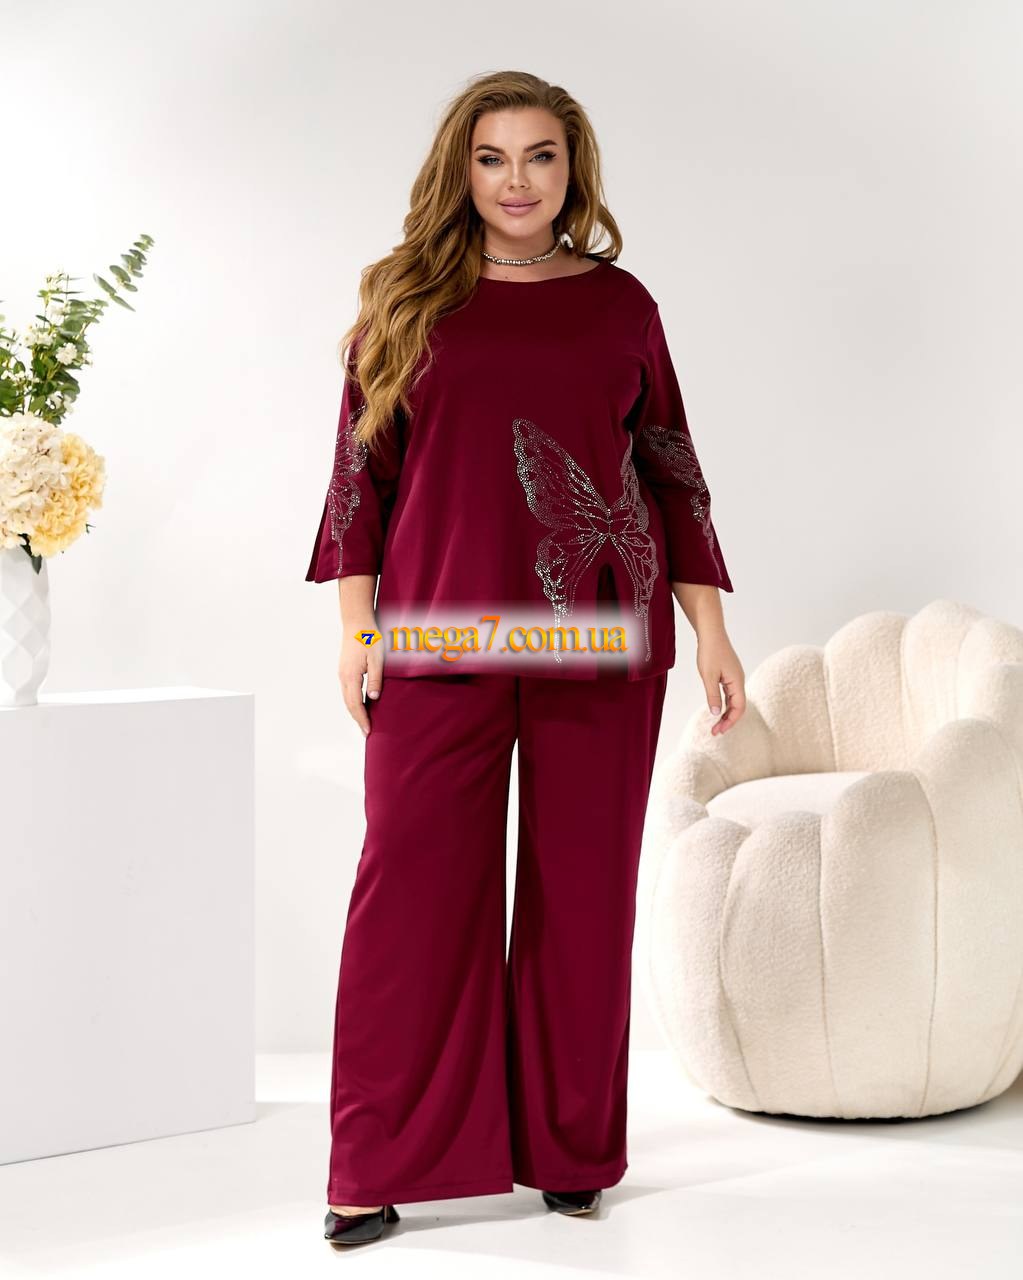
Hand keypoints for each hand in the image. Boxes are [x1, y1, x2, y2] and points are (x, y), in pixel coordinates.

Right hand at [338, 614, 384, 736]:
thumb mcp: (377, 659)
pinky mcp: (344, 669)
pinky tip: (361, 705)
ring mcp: (341, 673)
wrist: (356, 622)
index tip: (368, 731)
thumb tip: (373, 699)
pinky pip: (347, 691)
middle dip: (357, 719)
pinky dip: (353, 701)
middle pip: (348, 704)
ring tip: (364, 722)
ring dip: (354, 711)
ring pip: (346, 698)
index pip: (355, 704)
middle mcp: (343, 676)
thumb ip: (375, 679)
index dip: (362, 719)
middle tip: (367, 732)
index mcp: (350, 676)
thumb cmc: (370, 638)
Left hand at [696, 628, 745, 735]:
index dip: (730, 721)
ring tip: (715, 724)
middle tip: (715, 732)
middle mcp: (739, 680)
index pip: (739, 707)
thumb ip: (712, 695)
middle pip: (738, 706)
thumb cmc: (710, 651)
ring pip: (734, 700)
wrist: (711, 633)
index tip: (719, 730)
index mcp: (737, 681)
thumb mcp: (708, 676)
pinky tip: (716, 709)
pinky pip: (730, 693)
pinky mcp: (729, 674)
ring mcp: (734, 677)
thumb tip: (715, 713)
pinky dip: (724, 703)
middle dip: (728, 720)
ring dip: (726, 713)